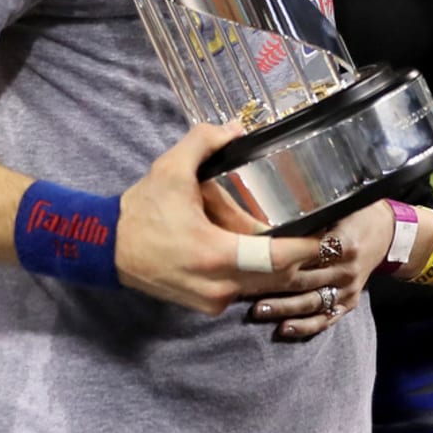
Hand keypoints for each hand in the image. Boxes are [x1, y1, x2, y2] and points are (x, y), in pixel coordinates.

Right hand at [115, 123, 328, 315]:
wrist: (107, 248)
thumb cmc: (141, 210)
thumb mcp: (170, 168)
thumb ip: (205, 141)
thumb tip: (236, 127)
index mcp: (216, 254)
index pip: (277, 258)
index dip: (307, 247)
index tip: (326, 231)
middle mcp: (219, 285)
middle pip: (278, 277)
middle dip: (300, 258)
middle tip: (316, 233)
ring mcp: (212, 300)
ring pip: (262, 288)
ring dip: (279, 269)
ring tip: (295, 243)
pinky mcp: (205, 306)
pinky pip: (244, 292)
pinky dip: (256, 276)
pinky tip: (261, 255)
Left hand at [243, 198, 394, 341]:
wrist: (386, 234)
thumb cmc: (356, 216)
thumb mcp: (339, 208)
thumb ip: (313, 218)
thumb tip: (276, 218)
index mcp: (344, 243)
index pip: (309, 255)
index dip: (284, 261)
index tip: (259, 264)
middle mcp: (347, 269)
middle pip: (307, 282)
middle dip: (277, 290)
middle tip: (248, 293)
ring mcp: (349, 288)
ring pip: (314, 303)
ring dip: (286, 309)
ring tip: (260, 312)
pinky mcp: (349, 302)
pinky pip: (327, 318)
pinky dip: (306, 326)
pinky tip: (285, 329)